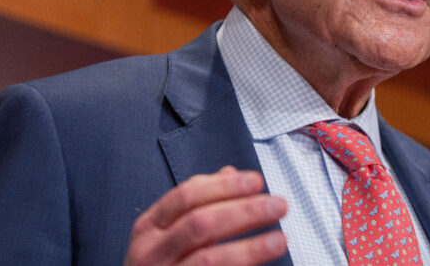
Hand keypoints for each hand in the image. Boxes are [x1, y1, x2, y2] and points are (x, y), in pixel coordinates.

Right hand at [124, 166, 287, 264]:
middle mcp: (151, 253)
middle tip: (278, 205)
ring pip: (209, 259)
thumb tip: (230, 173)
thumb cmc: (159, 264)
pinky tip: (261, 264)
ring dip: (249, 248)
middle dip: (244, 211)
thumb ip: (198, 202)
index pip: (187, 196)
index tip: (257, 181)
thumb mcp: (167, 232)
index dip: (224, 187)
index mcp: (149, 227)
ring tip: (279, 240)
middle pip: (201, 224)